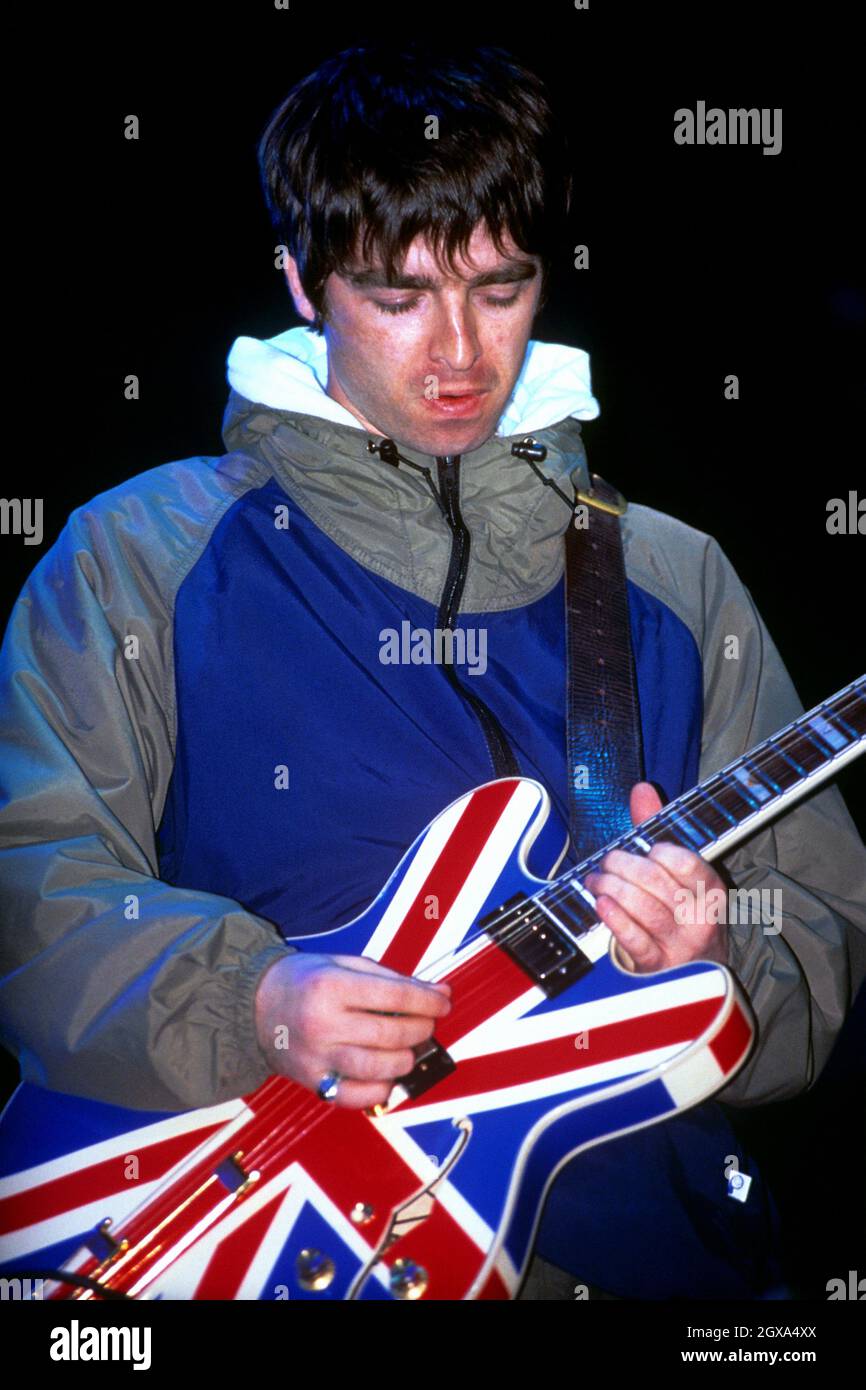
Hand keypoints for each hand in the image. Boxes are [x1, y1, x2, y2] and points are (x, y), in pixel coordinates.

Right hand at [254, 952, 451, 1108]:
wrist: (252, 1005)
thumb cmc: (302, 980)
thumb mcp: (343, 964)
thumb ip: (392, 978)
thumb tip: (439, 993)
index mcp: (331, 986)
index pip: (396, 996)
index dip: (428, 1002)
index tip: (442, 1003)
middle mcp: (323, 1023)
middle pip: (392, 1033)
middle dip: (421, 1029)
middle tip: (425, 1024)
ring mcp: (317, 1057)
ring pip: (380, 1068)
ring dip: (406, 1059)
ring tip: (406, 1048)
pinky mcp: (312, 1083)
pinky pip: (356, 1098)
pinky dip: (380, 1090)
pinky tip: (385, 1073)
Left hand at [583, 782, 729, 973]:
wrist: (695, 971)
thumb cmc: (681, 912)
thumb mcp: (677, 872)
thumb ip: (658, 829)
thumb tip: (642, 789)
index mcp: (711, 891)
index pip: (688, 863)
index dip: (661, 852)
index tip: (647, 849)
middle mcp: (701, 920)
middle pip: (658, 883)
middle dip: (624, 866)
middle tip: (607, 861)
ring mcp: (680, 946)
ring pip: (644, 909)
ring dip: (612, 888)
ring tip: (596, 881)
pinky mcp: (657, 967)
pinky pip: (634, 939)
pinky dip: (614, 918)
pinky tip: (601, 904)